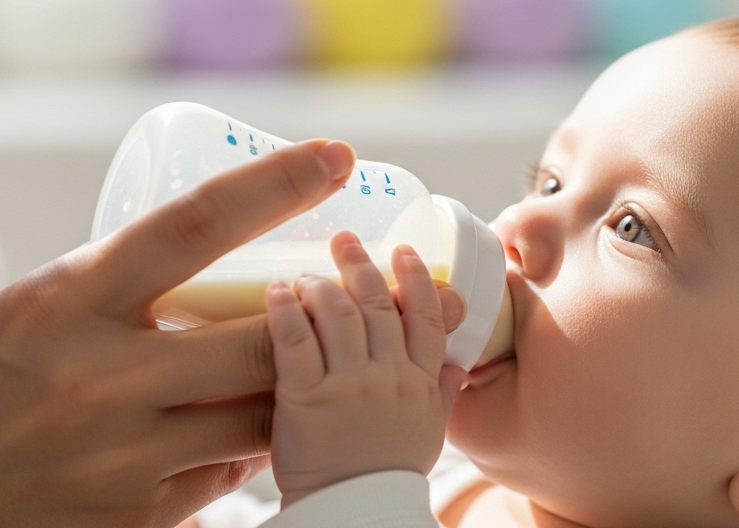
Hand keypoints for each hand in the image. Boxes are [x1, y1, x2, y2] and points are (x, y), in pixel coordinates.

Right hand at [0, 140, 356, 527]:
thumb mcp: (16, 317)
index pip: (193, 225)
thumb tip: (198, 279)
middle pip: (258, 335)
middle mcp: (99, 376)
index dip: (276, 185)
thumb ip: (105, 297)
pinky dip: (242, 455)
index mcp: (64, 302)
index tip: (335, 154)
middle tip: (343, 298)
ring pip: (257, 416)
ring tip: (296, 372)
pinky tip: (233, 440)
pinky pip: (222, 480)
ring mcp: (119, 455)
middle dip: (315, 317)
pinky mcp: (129, 519)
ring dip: (288, 392)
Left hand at [265, 233, 466, 506]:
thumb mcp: (427, 433)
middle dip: (361, 265)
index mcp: (420, 382)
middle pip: (379, 304)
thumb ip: (442, 393)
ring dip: (321, 285)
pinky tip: (276, 293)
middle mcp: (388, 377)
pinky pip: (295, 341)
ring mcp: (348, 386)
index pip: (426, 316)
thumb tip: (462, 365)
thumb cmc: (386, 476)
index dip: (415, 278)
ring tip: (305, 275)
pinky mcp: (305, 399)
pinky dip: (284, 310)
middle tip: (344, 239)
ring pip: (339, 314)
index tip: (403, 250)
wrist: (355, 517)